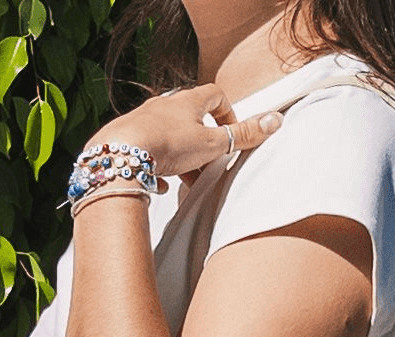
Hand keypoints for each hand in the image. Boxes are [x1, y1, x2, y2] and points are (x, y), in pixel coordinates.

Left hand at [89, 84, 282, 180]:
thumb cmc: (166, 143)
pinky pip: (150, 150)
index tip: (231, 135)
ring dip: (184, 155)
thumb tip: (274, 121)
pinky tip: (163, 183)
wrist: (120, 154)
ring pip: (171, 136)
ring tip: (188, 178)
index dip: (228, 113)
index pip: (215, 95)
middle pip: (191, 118)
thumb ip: (243, 136)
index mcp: (187, 101)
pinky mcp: (129, 139)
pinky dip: (161, 164)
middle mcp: (164, 106)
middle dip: (204, 141)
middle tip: (211, 162)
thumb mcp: (213, 143)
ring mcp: (144, 121)